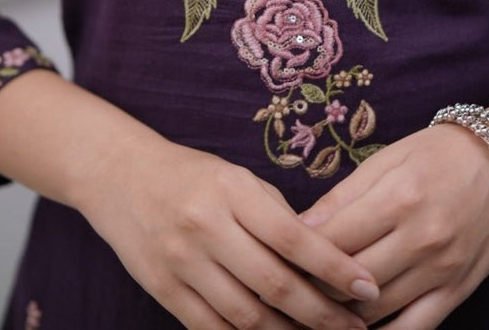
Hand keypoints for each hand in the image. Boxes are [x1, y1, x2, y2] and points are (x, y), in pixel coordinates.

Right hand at [82, 132, 378, 329]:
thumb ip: (276, 214)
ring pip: (245, 316)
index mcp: (231, 191)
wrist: (120, 176)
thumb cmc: (191, 174)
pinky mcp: (163, 290)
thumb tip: (324, 257)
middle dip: (322, 314)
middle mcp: (206, 227)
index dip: (334, 268)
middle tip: (358, 327)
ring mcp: (181, 262)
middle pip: (273, 285)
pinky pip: (212, 329)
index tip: (368, 287)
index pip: (293, 237)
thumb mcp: (237, 178)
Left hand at [301, 124, 488, 328]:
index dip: (297, 253)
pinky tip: (355, 329)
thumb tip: (298, 228)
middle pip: (349, 280)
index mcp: (399, 197)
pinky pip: (412, 329)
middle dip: (313, 287)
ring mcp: (441, 270)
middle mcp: (421, 237)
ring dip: (339, 314)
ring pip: (375, 310)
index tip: (275, 254)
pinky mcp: (457, 292)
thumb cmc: (438, 154)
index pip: (334, 240)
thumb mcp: (387, 159)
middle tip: (287, 285)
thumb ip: (343, 196)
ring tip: (312, 306)